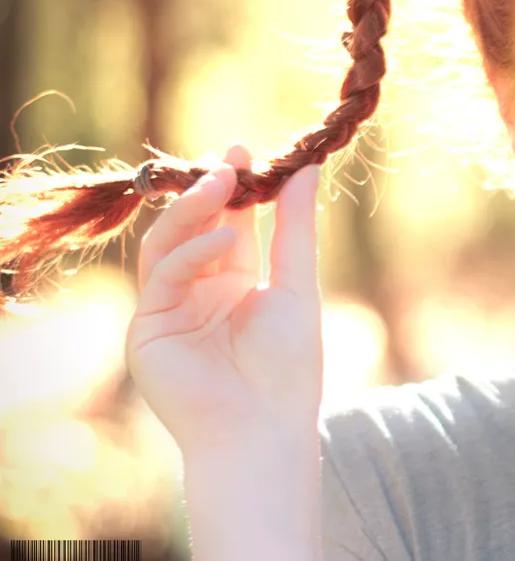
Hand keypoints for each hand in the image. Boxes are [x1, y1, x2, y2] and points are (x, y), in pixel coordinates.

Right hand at [126, 145, 322, 454]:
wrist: (263, 426)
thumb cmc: (289, 364)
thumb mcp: (297, 284)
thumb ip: (295, 227)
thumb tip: (306, 168)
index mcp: (236, 282)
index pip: (230, 224)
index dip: (236, 188)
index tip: (245, 150)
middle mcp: (199, 291)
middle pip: (193, 227)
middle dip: (209, 190)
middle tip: (230, 158)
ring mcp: (169, 309)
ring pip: (167, 243)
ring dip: (193, 210)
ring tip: (223, 183)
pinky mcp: (146, 328)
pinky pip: (161, 276)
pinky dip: (190, 252)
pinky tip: (222, 240)